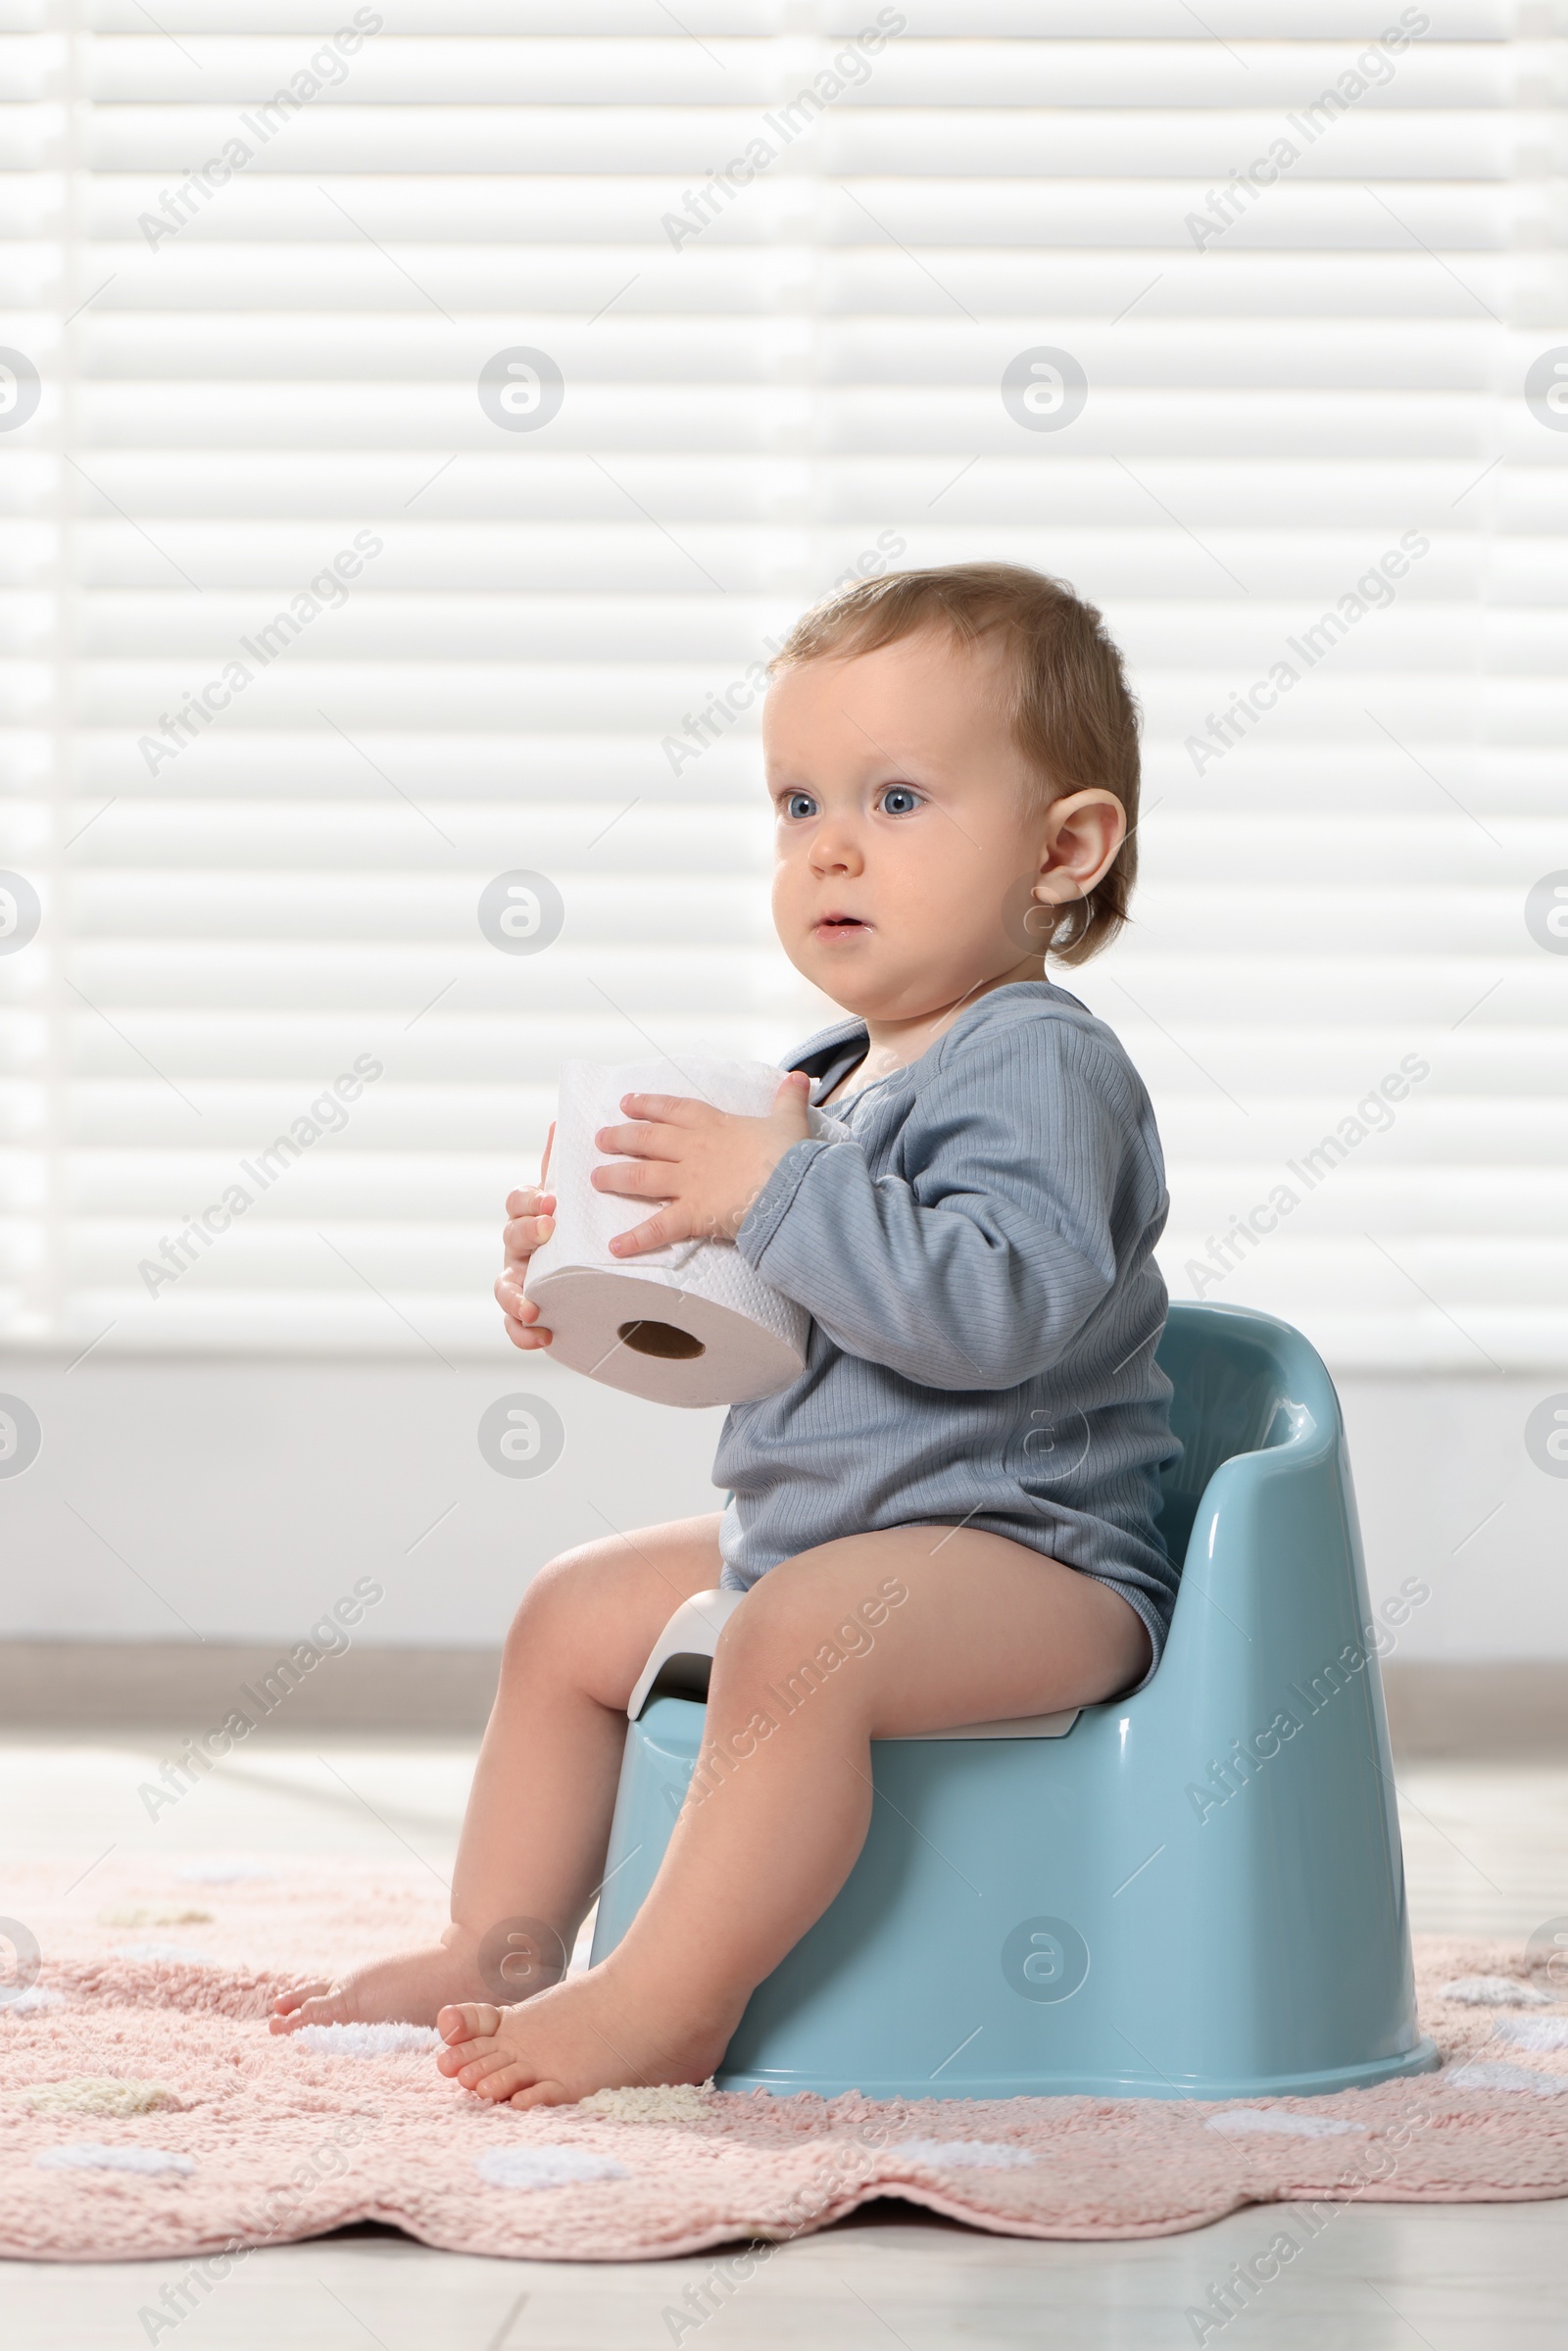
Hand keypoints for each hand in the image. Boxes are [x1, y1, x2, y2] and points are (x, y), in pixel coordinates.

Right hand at [495, 1122, 554, 1350]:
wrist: (586, 1271)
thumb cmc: (571, 1229)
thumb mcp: (568, 1201)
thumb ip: (560, 1169)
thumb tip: (559, 1123)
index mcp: (529, 1217)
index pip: (517, 1202)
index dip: (529, 1201)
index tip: (551, 1201)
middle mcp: (518, 1247)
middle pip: (510, 1237)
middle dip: (527, 1233)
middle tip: (549, 1229)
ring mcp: (519, 1279)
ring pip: (504, 1286)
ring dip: (515, 1295)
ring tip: (532, 1305)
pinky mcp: (524, 1312)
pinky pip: (514, 1326)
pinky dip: (523, 1333)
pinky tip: (543, 1336)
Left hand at [591, 1072, 811, 1257]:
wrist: (792, 1187)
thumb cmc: (791, 1154)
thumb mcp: (790, 1120)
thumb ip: (789, 1099)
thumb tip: (800, 1077)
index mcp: (715, 1126)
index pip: (674, 1110)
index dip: (648, 1105)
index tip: (627, 1103)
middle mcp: (694, 1150)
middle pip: (648, 1140)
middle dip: (621, 1138)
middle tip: (600, 1138)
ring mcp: (689, 1182)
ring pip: (642, 1176)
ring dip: (616, 1177)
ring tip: (595, 1178)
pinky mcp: (692, 1214)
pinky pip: (658, 1228)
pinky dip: (635, 1239)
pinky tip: (614, 1246)